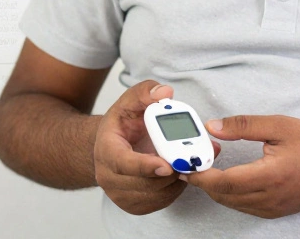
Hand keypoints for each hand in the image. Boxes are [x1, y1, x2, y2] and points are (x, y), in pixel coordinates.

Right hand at [94, 80, 221, 215]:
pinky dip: (175, 188)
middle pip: (146, 182)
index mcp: (106, 150)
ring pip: (158, 194)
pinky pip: (162, 202)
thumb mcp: (129, 102)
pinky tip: (176, 172)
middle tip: (193, 159)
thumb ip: (146, 93)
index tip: (167, 165)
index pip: (123, 163)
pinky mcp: (134, 206)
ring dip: (177, 180)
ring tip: (185, 161)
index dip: (146, 166)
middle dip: (173, 171)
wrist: (110, 147)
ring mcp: (120, 195)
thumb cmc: (122, 125)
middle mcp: (108, 177)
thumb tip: (165, 93)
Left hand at [180, 114, 299, 218]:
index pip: (224, 182)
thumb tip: (212, 126)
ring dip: (213, 188)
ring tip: (203, 166)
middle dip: (201, 181)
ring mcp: (272, 208)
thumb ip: (243, 126)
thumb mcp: (279, 126)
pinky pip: (242, 206)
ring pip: (231, 203)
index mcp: (271, 176)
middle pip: (223, 196)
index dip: (199, 175)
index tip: (183, 163)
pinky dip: (228, 194)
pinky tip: (224, 177)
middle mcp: (270, 198)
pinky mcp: (275, 211)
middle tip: (187, 162)